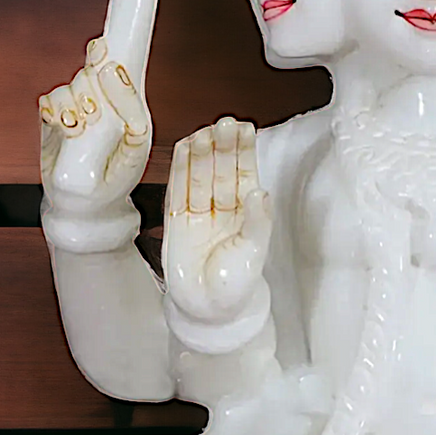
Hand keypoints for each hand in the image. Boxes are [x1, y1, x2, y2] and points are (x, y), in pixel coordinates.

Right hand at [39, 35, 151, 226]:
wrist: (84, 201)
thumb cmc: (115, 178)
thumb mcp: (133, 156)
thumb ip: (134, 128)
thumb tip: (128, 106)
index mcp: (130, 107)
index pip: (123, 72)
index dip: (113, 65)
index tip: (108, 67)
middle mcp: (106, 101)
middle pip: (94, 74)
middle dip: (91, 91)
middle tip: (92, 115)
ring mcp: (79, 106)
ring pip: (72, 86)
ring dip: (71, 103)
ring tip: (75, 128)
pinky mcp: (56, 115)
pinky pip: (51, 99)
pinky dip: (53, 108)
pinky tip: (57, 123)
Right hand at [163, 117, 272, 325]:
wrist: (207, 312)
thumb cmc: (236, 286)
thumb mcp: (254, 252)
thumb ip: (258, 221)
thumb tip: (259, 190)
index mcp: (245, 214)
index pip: (244, 175)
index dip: (244, 152)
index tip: (245, 128)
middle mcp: (222, 209)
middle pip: (221, 170)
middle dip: (223, 146)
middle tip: (224, 122)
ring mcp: (198, 213)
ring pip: (200, 175)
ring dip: (202, 152)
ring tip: (205, 131)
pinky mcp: (176, 221)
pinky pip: (178, 188)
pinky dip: (180, 168)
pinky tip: (183, 147)